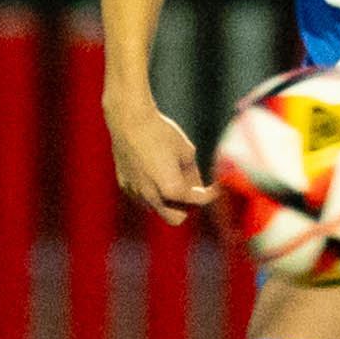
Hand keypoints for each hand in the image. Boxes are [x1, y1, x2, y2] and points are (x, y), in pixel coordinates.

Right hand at [109, 100, 216, 224]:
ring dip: (167, 200)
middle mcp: (152, 197)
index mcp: (172, 189)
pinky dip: (151, 191)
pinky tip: (153, 172)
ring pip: (157, 208)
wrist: (129, 120)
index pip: (197, 202)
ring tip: (171, 176)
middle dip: (186, 207)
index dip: (210, 195)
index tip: (215, 187)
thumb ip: (193, 174)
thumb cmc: (161, 132)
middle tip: (192, 190)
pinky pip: (142, 197)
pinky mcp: (124, 185)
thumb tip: (197, 187)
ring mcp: (136, 192)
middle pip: (176, 218)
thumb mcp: (186, 151)